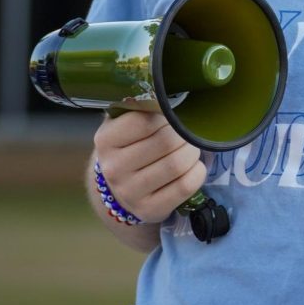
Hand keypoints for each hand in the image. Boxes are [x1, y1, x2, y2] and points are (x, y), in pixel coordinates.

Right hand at [94, 103, 205, 223]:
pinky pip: (185, 186)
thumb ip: (140, 108)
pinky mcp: (149, 210)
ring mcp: (130, 192)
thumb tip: (166, 94)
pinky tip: (193, 167)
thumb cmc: (129, 146)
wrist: (120, 187)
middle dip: (184, 133)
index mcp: (106, 140)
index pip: (145, 121)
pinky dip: (197, 172)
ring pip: (177, 164)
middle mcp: (113, 168)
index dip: (166, 115)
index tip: (171, 116)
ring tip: (190, 148)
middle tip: (187, 132)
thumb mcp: (124, 124)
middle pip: (165, 142)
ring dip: (192, 152)